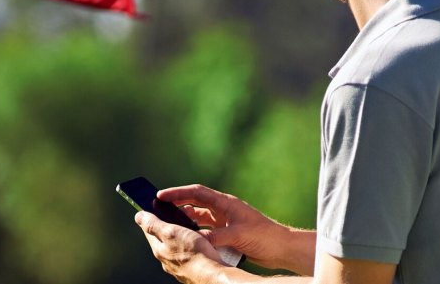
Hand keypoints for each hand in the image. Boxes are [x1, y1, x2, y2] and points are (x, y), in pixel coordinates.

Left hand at [135, 211, 223, 283]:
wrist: (212, 275)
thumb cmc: (194, 253)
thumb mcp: (171, 232)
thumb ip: (154, 225)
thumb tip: (138, 216)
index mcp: (159, 249)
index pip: (149, 229)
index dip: (152, 216)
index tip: (157, 206)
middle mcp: (166, 259)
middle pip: (163, 237)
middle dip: (169, 224)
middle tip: (181, 214)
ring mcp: (179, 265)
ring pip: (177, 245)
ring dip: (182, 234)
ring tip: (193, 226)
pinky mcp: (191, 268)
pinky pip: (188, 252)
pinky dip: (192, 244)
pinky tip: (200, 242)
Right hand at [158, 184, 292, 269]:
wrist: (281, 248)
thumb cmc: (264, 236)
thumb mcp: (237, 235)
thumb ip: (215, 236)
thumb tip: (195, 240)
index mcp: (225, 203)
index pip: (196, 193)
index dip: (177, 193)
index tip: (160, 195)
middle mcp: (223, 210)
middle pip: (195, 202)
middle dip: (177, 204)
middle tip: (158, 209)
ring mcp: (225, 221)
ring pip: (199, 217)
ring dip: (185, 220)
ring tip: (169, 224)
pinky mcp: (228, 233)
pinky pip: (206, 230)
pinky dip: (196, 233)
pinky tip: (188, 239)